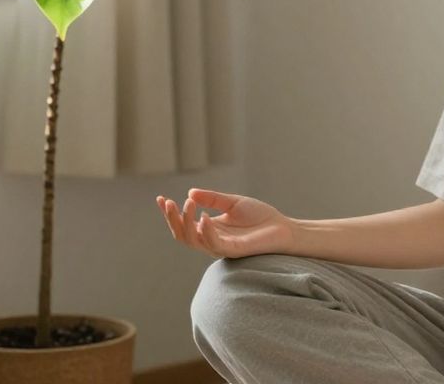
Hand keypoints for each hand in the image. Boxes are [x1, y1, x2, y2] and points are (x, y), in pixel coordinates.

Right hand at [155, 188, 296, 258]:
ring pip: (193, 241)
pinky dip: (206, 231)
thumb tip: (190, 193)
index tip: (159, 198)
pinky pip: (214, 244)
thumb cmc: (260, 216)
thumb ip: (212, 199)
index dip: (169, 213)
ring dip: (186, 223)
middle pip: (182, 235)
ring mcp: (221, 247)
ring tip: (187, 204)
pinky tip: (204, 217)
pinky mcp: (233, 251)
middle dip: (172, 219)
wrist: (283, 228)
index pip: (183, 224)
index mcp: (209, 229)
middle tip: (169, 202)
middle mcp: (211, 240)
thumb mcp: (232, 202)